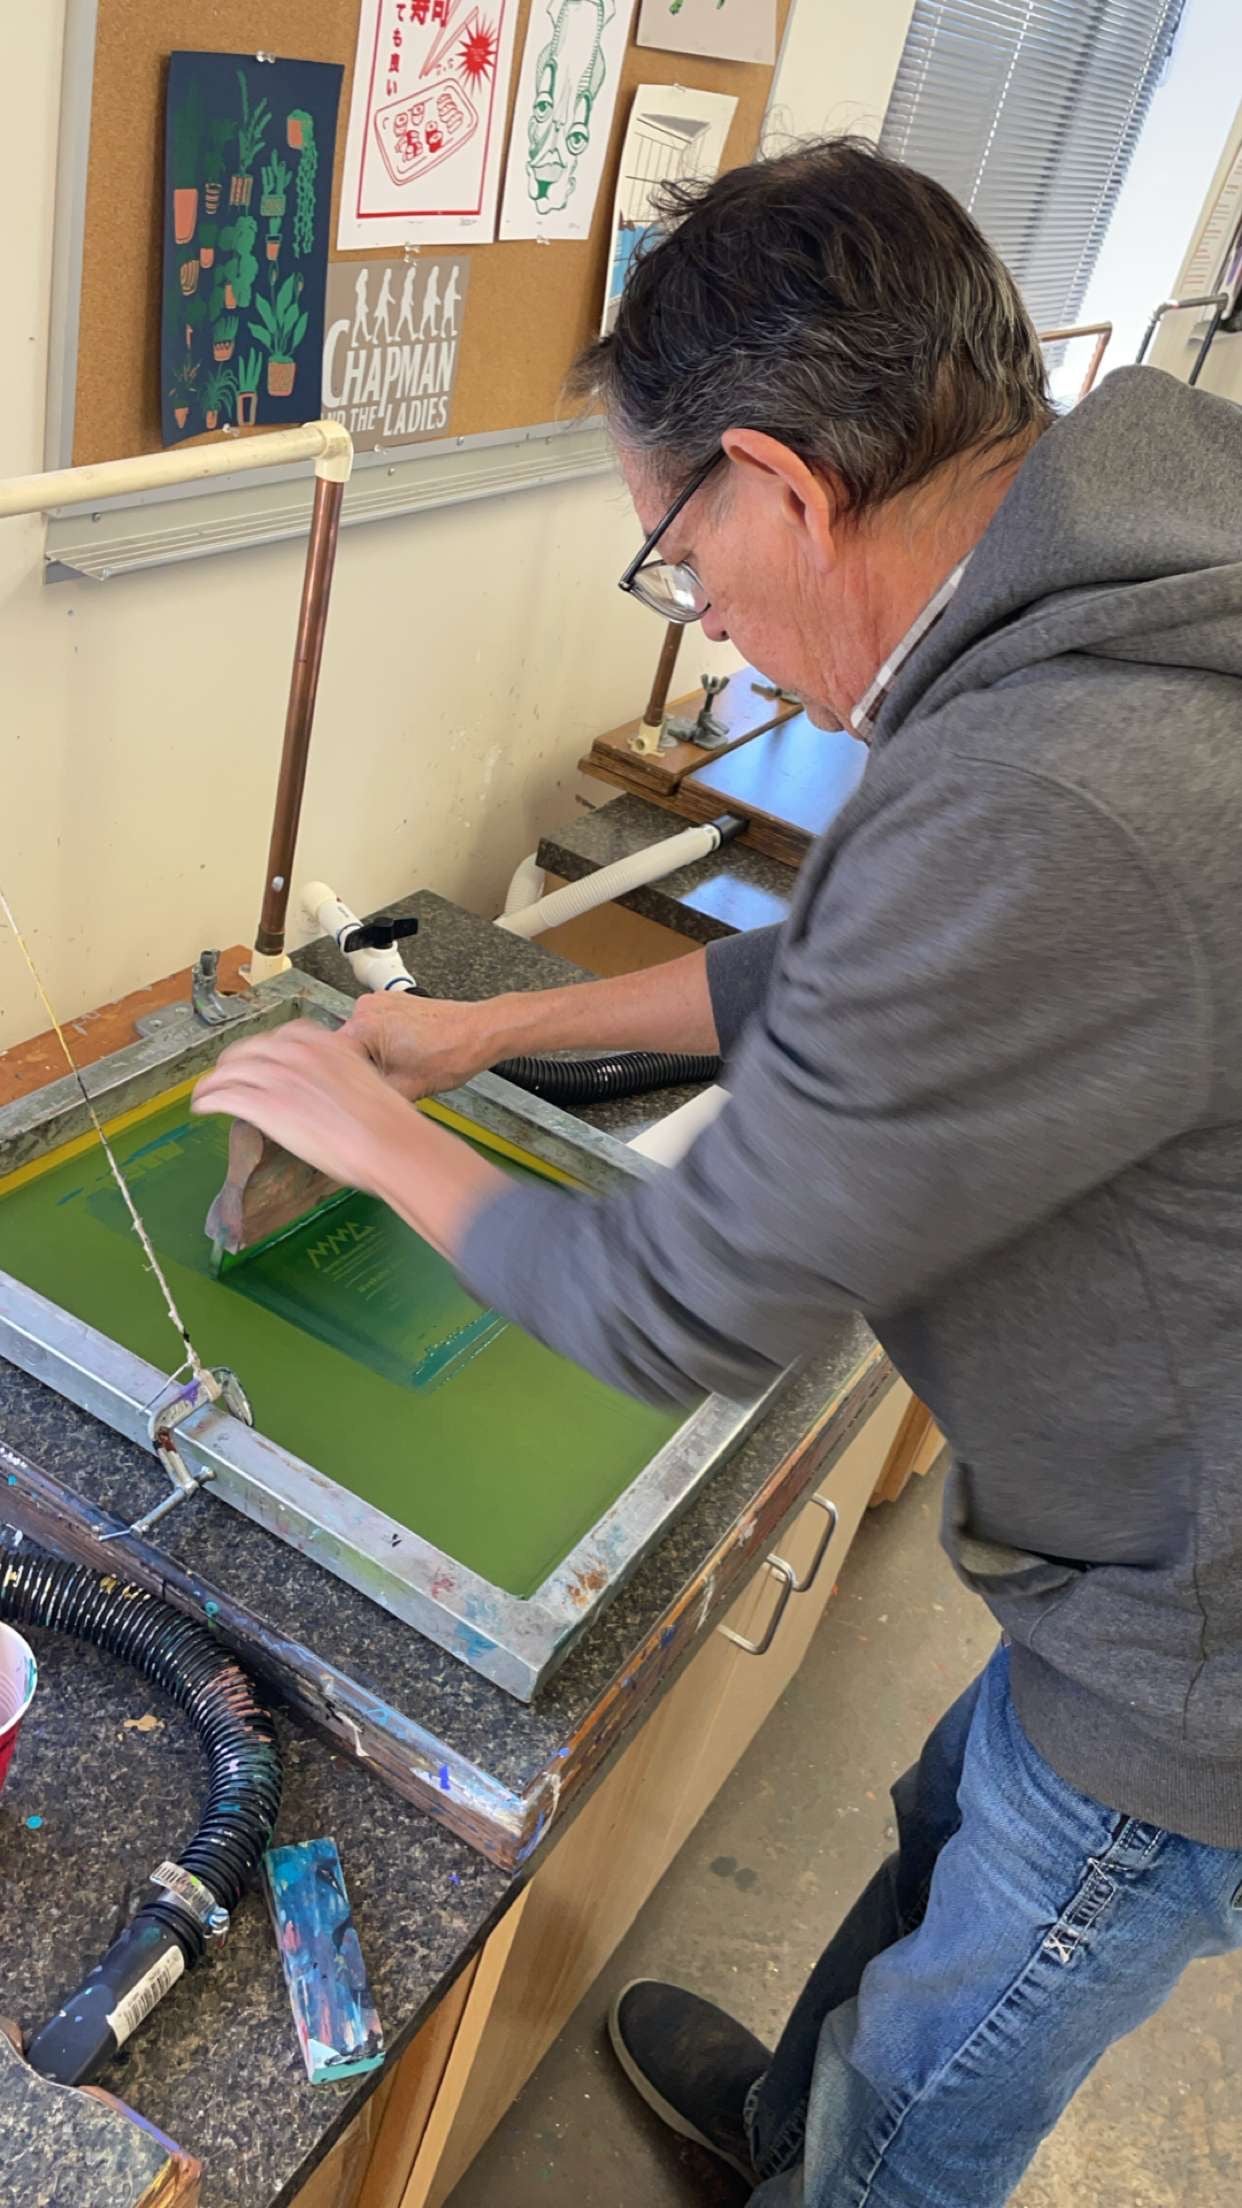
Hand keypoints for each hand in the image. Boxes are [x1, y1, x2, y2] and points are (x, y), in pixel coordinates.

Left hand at [192, 1020, 421, 1199]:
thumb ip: (339, 1076)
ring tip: (206, 1092)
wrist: (387, 1141)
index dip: (262, 1049)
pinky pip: (224, 1096)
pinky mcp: (264, 1105)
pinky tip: (203, 1106)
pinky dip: (208, 1099)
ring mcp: (277, 1077)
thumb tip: (330, 1089)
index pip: (279, 1037)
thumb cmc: (387, 1122)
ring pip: (230, 1072)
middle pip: (248, 1050)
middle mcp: (296, 1053)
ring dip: (213, 1082)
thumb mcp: (365, 1081)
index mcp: (323, 1043)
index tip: (258, 1059)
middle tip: (226, 1076)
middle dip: (232, 1063)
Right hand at [341, 992, 498, 1100]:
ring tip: (397, 1071)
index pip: (332, 1060)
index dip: (343, 1081)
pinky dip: (385, 1044)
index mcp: (361, 1026)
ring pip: (362, 1040)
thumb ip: (369, 1096)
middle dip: (360, 1069)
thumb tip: (354, 1108)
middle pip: (346, 1049)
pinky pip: (377, 1028)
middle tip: (378, 1087)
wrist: (479, 1033)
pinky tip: (405, 1057)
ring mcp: (380, 1001)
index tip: (350, 1094)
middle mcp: (365, 1008)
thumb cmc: (451, 1053)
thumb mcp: (403, 1089)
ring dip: (373, 1057)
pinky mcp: (393, 1002)